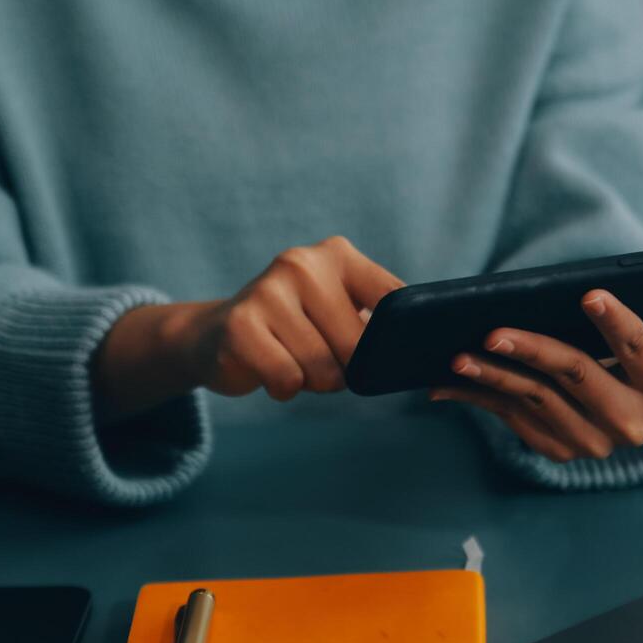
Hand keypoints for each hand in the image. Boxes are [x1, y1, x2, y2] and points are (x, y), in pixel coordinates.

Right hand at [93, 236, 401, 419]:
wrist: (214, 334)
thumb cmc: (293, 328)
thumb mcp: (337, 309)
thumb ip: (377, 319)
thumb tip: (427, 351)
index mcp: (337, 255)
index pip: (394, 301)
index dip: (398, 340)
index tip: (394, 356)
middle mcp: (302, 263)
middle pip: (358, 345)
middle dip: (346, 369)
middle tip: (320, 357)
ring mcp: (268, 291)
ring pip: (324, 368)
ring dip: (312, 380)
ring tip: (291, 359)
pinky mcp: (241, 325)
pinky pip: (288, 379)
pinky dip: (283, 388)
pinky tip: (268, 368)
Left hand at [431, 257, 642, 461]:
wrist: (633, 415)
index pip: (638, 350)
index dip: (616, 321)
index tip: (589, 294)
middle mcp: (632, 423)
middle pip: (576, 376)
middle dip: (533, 351)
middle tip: (493, 330)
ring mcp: (593, 442)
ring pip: (536, 401)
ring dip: (494, 376)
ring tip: (459, 353)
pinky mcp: (559, 450)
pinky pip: (512, 420)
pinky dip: (479, 398)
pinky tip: (448, 382)